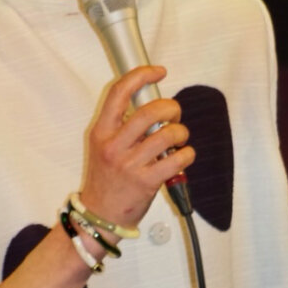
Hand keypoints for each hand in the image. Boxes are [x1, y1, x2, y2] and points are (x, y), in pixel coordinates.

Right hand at [80, 65, 193, 229]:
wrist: (100, 216)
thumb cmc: (106, 179)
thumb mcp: (103, 146)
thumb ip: (122, 125)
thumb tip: (152, 104)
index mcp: (101, 132)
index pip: (119, 92)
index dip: (141, 75)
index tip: (158, 71)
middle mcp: (114, 146)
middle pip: (151, 111)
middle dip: (171, 108)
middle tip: (174, 114)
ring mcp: (130, 164)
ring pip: (168, 134)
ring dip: (181, 132)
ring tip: (178, 138)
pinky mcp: (147, 182)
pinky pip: (178, 158)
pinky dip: (187, 154)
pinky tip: (182, 156)